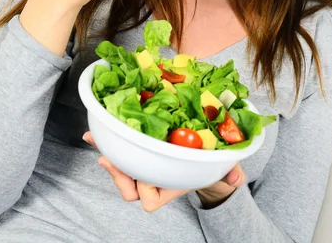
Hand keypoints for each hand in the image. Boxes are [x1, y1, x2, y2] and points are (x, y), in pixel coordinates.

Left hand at [83, 131, 245, 211]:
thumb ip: (231, 172)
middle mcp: (153, 179)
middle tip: (109, 160)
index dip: (145, 191)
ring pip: (119, 169)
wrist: (200, 154)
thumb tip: (236, 177)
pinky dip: (105, 141)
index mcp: (170, 186)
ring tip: (100, 144)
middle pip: (128, 187)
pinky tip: (95, 132)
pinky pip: (115, 149)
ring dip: (109, 157)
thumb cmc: (209, 162)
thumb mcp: (223, 166)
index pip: (150, 200)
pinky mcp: (134, 148)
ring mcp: (142, 165)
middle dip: (118, 175)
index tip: (145, 179)